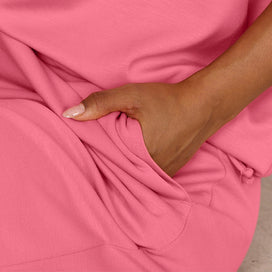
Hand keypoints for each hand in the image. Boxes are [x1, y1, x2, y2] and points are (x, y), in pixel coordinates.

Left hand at [61, 80, 216, 176]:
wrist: (203, 105)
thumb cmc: (166, 100)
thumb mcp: (131, 96)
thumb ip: (100, 103)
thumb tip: (68, 114)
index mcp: (136, 158)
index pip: (103, 161)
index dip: (91, 150)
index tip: (80, 140)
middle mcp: (149, 174)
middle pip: (117, 167)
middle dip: (105, 157)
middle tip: (95, 139)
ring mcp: (160, 176)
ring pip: (131, 170)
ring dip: (121, 161)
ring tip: (112, 144)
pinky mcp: (168, 173)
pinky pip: (144, 171)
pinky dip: (135, 162)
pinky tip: (130, 148)